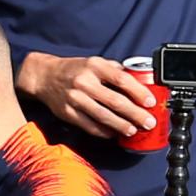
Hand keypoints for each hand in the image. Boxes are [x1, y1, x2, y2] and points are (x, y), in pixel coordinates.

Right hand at [16, 51, 156, 139]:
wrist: (45, 76)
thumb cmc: (75, 69)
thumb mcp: (94, 62)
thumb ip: (114, 70)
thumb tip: (139, 81)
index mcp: (95, 66)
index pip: (121, 80)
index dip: (138, 92)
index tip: (150, 102)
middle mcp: (85, 82)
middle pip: (115, 101)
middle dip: (135, 114)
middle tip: (148, 122)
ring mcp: (75, 99)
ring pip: (103, 116)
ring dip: (121, 126)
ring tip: (134, 130)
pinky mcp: (68, 113)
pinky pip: (89, 126)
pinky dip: (104, 132)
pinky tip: (114, 134)